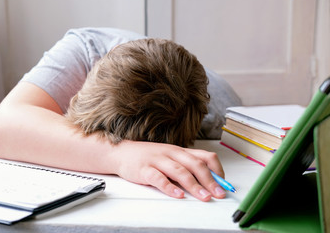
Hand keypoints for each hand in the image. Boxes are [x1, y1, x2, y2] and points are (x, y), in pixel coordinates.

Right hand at [111, 140, 225, 201]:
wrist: (122, 152)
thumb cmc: (149, 156)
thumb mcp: (170, 157)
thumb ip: (186, 167)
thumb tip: (208, 182)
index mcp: (180, 151)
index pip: (204, 156)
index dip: (217, 170)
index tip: (224, 184)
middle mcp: (171, 153)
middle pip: (195, 164)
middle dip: (209, 180)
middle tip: (218, 194)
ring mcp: (158, 160)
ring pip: (179, 171)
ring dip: (194, 185)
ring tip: (204, 196)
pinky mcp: (145, 169)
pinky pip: (158, 178)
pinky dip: (169, 187)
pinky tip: (177, 195)